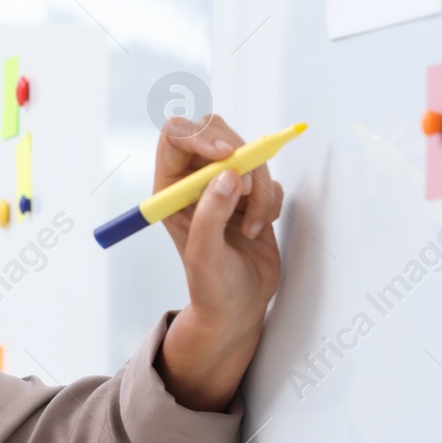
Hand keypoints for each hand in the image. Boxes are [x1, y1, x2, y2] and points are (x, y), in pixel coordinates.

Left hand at [151, 115, 285, 412]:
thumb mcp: (204, 254)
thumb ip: (210, 213)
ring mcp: (225, 186)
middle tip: (246, 194)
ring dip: (259, 190)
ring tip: (251, 227)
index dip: (201, 135)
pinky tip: (258, 228)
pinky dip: (271, 201)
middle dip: (241, 161)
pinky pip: (269, 177)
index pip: (177, 135)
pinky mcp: (252, 196)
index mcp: (170, 188)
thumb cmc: (211, 288)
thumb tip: (226, 174)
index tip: (226, 155)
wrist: (238, 308)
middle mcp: (194, 181)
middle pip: (218, 133)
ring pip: (249, 155)